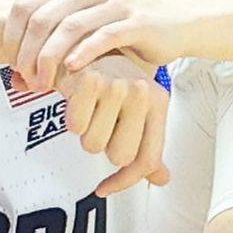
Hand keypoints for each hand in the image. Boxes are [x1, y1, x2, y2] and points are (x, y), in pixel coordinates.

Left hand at [3, 0, 184, 93]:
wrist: (172, 21)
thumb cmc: (121, 31)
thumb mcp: (81, 37)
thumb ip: (48, 53)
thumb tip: (16, 81)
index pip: (23, 8)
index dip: (12, 40)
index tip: (15, 68)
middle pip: (42, 19)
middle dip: (28, 55)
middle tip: (30, 81)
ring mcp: (113, 2)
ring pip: (69, 28)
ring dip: (50, 59)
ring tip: (46, 83)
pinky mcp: (135, 21)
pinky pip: (103, 36)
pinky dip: (83, 54)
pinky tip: (73, 70)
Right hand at [39, 53, 171, 196]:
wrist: (79, 45)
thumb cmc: (108, 79)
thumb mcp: (135, 112)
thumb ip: (147, 146)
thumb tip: (162, 179)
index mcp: (158, 102)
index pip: (147, 159)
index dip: (125, 181)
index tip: (105, 187)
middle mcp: (143, 93)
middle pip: (120, 156)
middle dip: (103, 148)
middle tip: (99, 125)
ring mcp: (118, 86)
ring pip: (95, 143)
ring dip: (85, 133)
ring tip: (88, 109)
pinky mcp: (91, 81)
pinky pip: (76, 126)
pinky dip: (71, 118)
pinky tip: (75, 102)